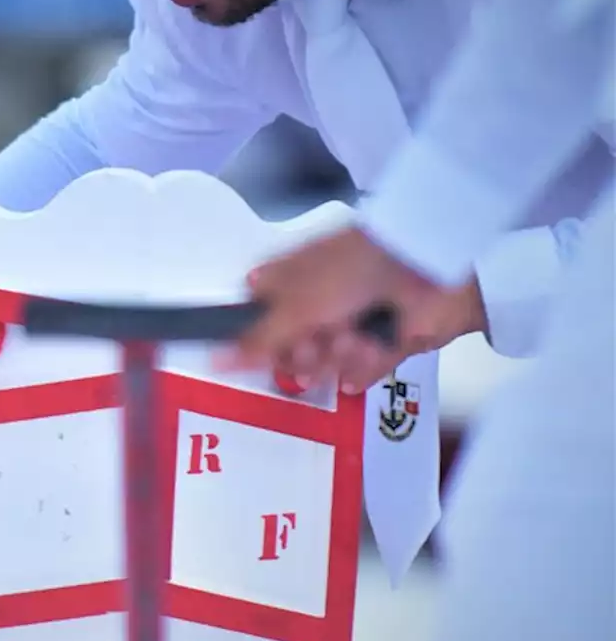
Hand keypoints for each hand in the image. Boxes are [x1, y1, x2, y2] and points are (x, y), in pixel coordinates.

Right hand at [221, 226, 487, 388]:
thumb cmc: (351, 271)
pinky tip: (371, 345)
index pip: (255, 321)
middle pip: (288, 350)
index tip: (265, 348)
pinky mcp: (379, 343)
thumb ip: (256, 341)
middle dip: (304, 351)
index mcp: (285, 282)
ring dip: (338, 353)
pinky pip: (361, 371)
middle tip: (315, 339)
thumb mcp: (295, 307)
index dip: (258, 341)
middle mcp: (313, 303)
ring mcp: (347, 323)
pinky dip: (366, 362)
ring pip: (324, 363)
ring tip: (356, 333)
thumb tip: (214, 361)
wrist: (426, 270)